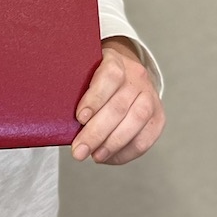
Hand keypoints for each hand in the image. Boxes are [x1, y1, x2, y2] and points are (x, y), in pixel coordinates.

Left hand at [71, 37, 163, 164]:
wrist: (126, 73)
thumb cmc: (95, 76)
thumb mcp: (84, 70)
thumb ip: (75, 85)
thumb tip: (57, 117)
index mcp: (115, 60)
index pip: (109, 76)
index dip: (94, 98)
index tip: (79, 118)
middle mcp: (136, 77)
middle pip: (119, 106)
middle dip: (96, 133)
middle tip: (79, 151)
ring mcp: (150, 96)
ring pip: (135, 121)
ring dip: (112, 144)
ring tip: (95, 155)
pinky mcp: (158, 116)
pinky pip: (146, 138)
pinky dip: (126, 152)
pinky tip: (109, 157)